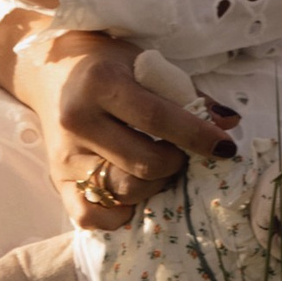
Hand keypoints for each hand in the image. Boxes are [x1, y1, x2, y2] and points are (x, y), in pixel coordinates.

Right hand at [0, 20, 238, 236]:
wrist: (52, 72)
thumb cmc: (109, 65)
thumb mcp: (146, 64)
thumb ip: (186, 94)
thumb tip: (228, 123)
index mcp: (101, 83)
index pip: (156, 119)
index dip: (196, 136)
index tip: (224, 147)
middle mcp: (78, 120)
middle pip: (143, 163)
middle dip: (176, 165)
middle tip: (182, 155)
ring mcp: (65, 155)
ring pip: (122, 191)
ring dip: (154, 186)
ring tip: (159, 169)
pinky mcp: (56, 180)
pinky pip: (90, 215)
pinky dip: (118, 214)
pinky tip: (132, 195)